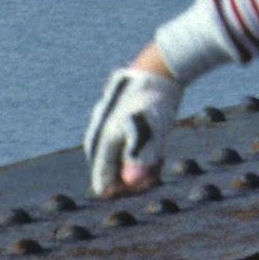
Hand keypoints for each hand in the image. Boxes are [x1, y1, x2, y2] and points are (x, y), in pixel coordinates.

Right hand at [86, 65, 178, 195]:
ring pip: (117, 161)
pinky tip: (155, 148)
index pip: (104, 184)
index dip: (128, 190)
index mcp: (102, 142)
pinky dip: (138, 154)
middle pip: (110, 174)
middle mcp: (99, 137)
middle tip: (158, 167)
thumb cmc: (156, 100)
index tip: (150, 179)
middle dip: (133, 178)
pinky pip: (121, 148)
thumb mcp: (153, 130)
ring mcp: (106, 127)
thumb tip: (131, 181)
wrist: (159, 69)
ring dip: (137, 165)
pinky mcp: (116, 121)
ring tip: (158, 158)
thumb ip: (141, 155)